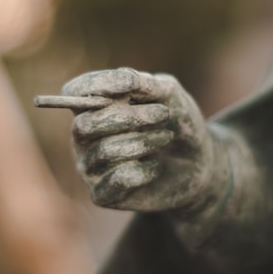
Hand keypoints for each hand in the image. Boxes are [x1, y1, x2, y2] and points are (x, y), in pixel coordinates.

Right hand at [61, 67, 224, 212]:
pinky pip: (117, 180)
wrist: (200, 163)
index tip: (130, 85)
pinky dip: (144, 170)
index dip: (95, 86)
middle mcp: (84, 137)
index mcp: (93, 106)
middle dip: (128, 117)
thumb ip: (144, 83)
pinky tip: (156, 166)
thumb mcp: (169, 94)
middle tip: (163, 113)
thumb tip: (123, 78)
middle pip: (84, 125)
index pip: (72, 92)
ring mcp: (90, 167)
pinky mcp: (102, 195)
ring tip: (166, 137)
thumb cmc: (177, 122)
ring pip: (104, 152)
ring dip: (143, 142)